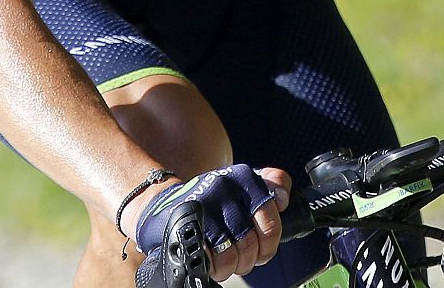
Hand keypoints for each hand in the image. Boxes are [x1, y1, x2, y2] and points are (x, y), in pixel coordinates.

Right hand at [131, 164, 291, 281]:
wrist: (160, 204)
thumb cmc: (206, 200)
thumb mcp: (237, 184)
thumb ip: (267, 185)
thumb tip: (284, 197)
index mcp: (241, 177)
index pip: (272, 209)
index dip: (270, 235)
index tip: (263, 242)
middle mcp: (225, 187)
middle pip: (255, 238)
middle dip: (251, 256)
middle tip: (244, 257)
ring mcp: (206, 205)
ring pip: (235, 251)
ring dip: (232, 265)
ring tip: (225, 261)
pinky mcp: (188, 224)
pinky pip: (213, 258)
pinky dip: (214, 267)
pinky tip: (210, 261)